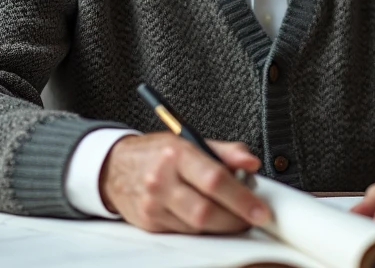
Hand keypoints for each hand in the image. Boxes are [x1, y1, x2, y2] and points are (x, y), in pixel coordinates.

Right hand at [98, 132, 272, 233]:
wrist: (114, 168)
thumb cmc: (156, 153)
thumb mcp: (189, 140)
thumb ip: (225, 151)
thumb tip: (251, 162)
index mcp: (177, 154)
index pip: (214, 179)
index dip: (241, 198)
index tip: (260, 209)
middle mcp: (162, 180)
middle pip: (206, 211)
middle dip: (236, 219)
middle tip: (252, 218)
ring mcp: (153, 205)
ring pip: (197, 227)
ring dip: (223, 226)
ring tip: (235, 217)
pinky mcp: (150, 224)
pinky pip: (185, 233)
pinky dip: (204, 230)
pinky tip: (211, 220)